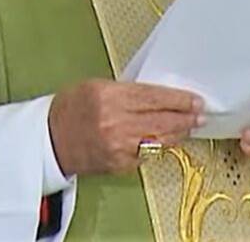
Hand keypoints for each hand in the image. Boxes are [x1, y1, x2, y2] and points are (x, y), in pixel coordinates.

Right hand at [48, 79, 203, 175]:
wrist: (49, 140)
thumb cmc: (71, 109)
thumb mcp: (97, 86)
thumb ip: (127, 90)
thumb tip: (157, 94)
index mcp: (110, 97)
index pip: (154, 97)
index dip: (179, 99)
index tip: (194, 99)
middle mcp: (115, 122)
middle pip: (162, 119)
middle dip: (186, 117)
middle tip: (201, 114)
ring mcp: (118, 146)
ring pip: (160, 139)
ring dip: (179, 133)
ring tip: (191, 126)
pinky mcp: (119, 163)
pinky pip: (147, 154)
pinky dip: (160, 146)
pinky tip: (169, 140)